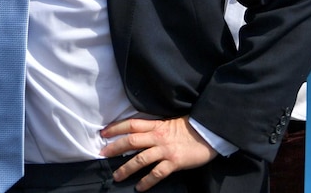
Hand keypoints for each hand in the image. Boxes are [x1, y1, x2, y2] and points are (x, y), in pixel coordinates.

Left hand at [99, 116, 216, 190]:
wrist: (208, 133)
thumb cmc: (188, 129)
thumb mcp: (167, 124)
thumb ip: (152, 128)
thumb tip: (135, 133)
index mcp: (155, 125)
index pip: (130, 125)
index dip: (115, 128)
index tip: (103, 133)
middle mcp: (157, 137)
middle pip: (131, 141)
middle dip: (114, 148)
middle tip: (102, 154)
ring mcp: (165, 150)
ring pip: (140, 159)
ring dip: (126, 168)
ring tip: (116, 176)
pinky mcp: (174, 162)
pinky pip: (157, 173)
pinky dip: (147, 181)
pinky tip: (139, 188)